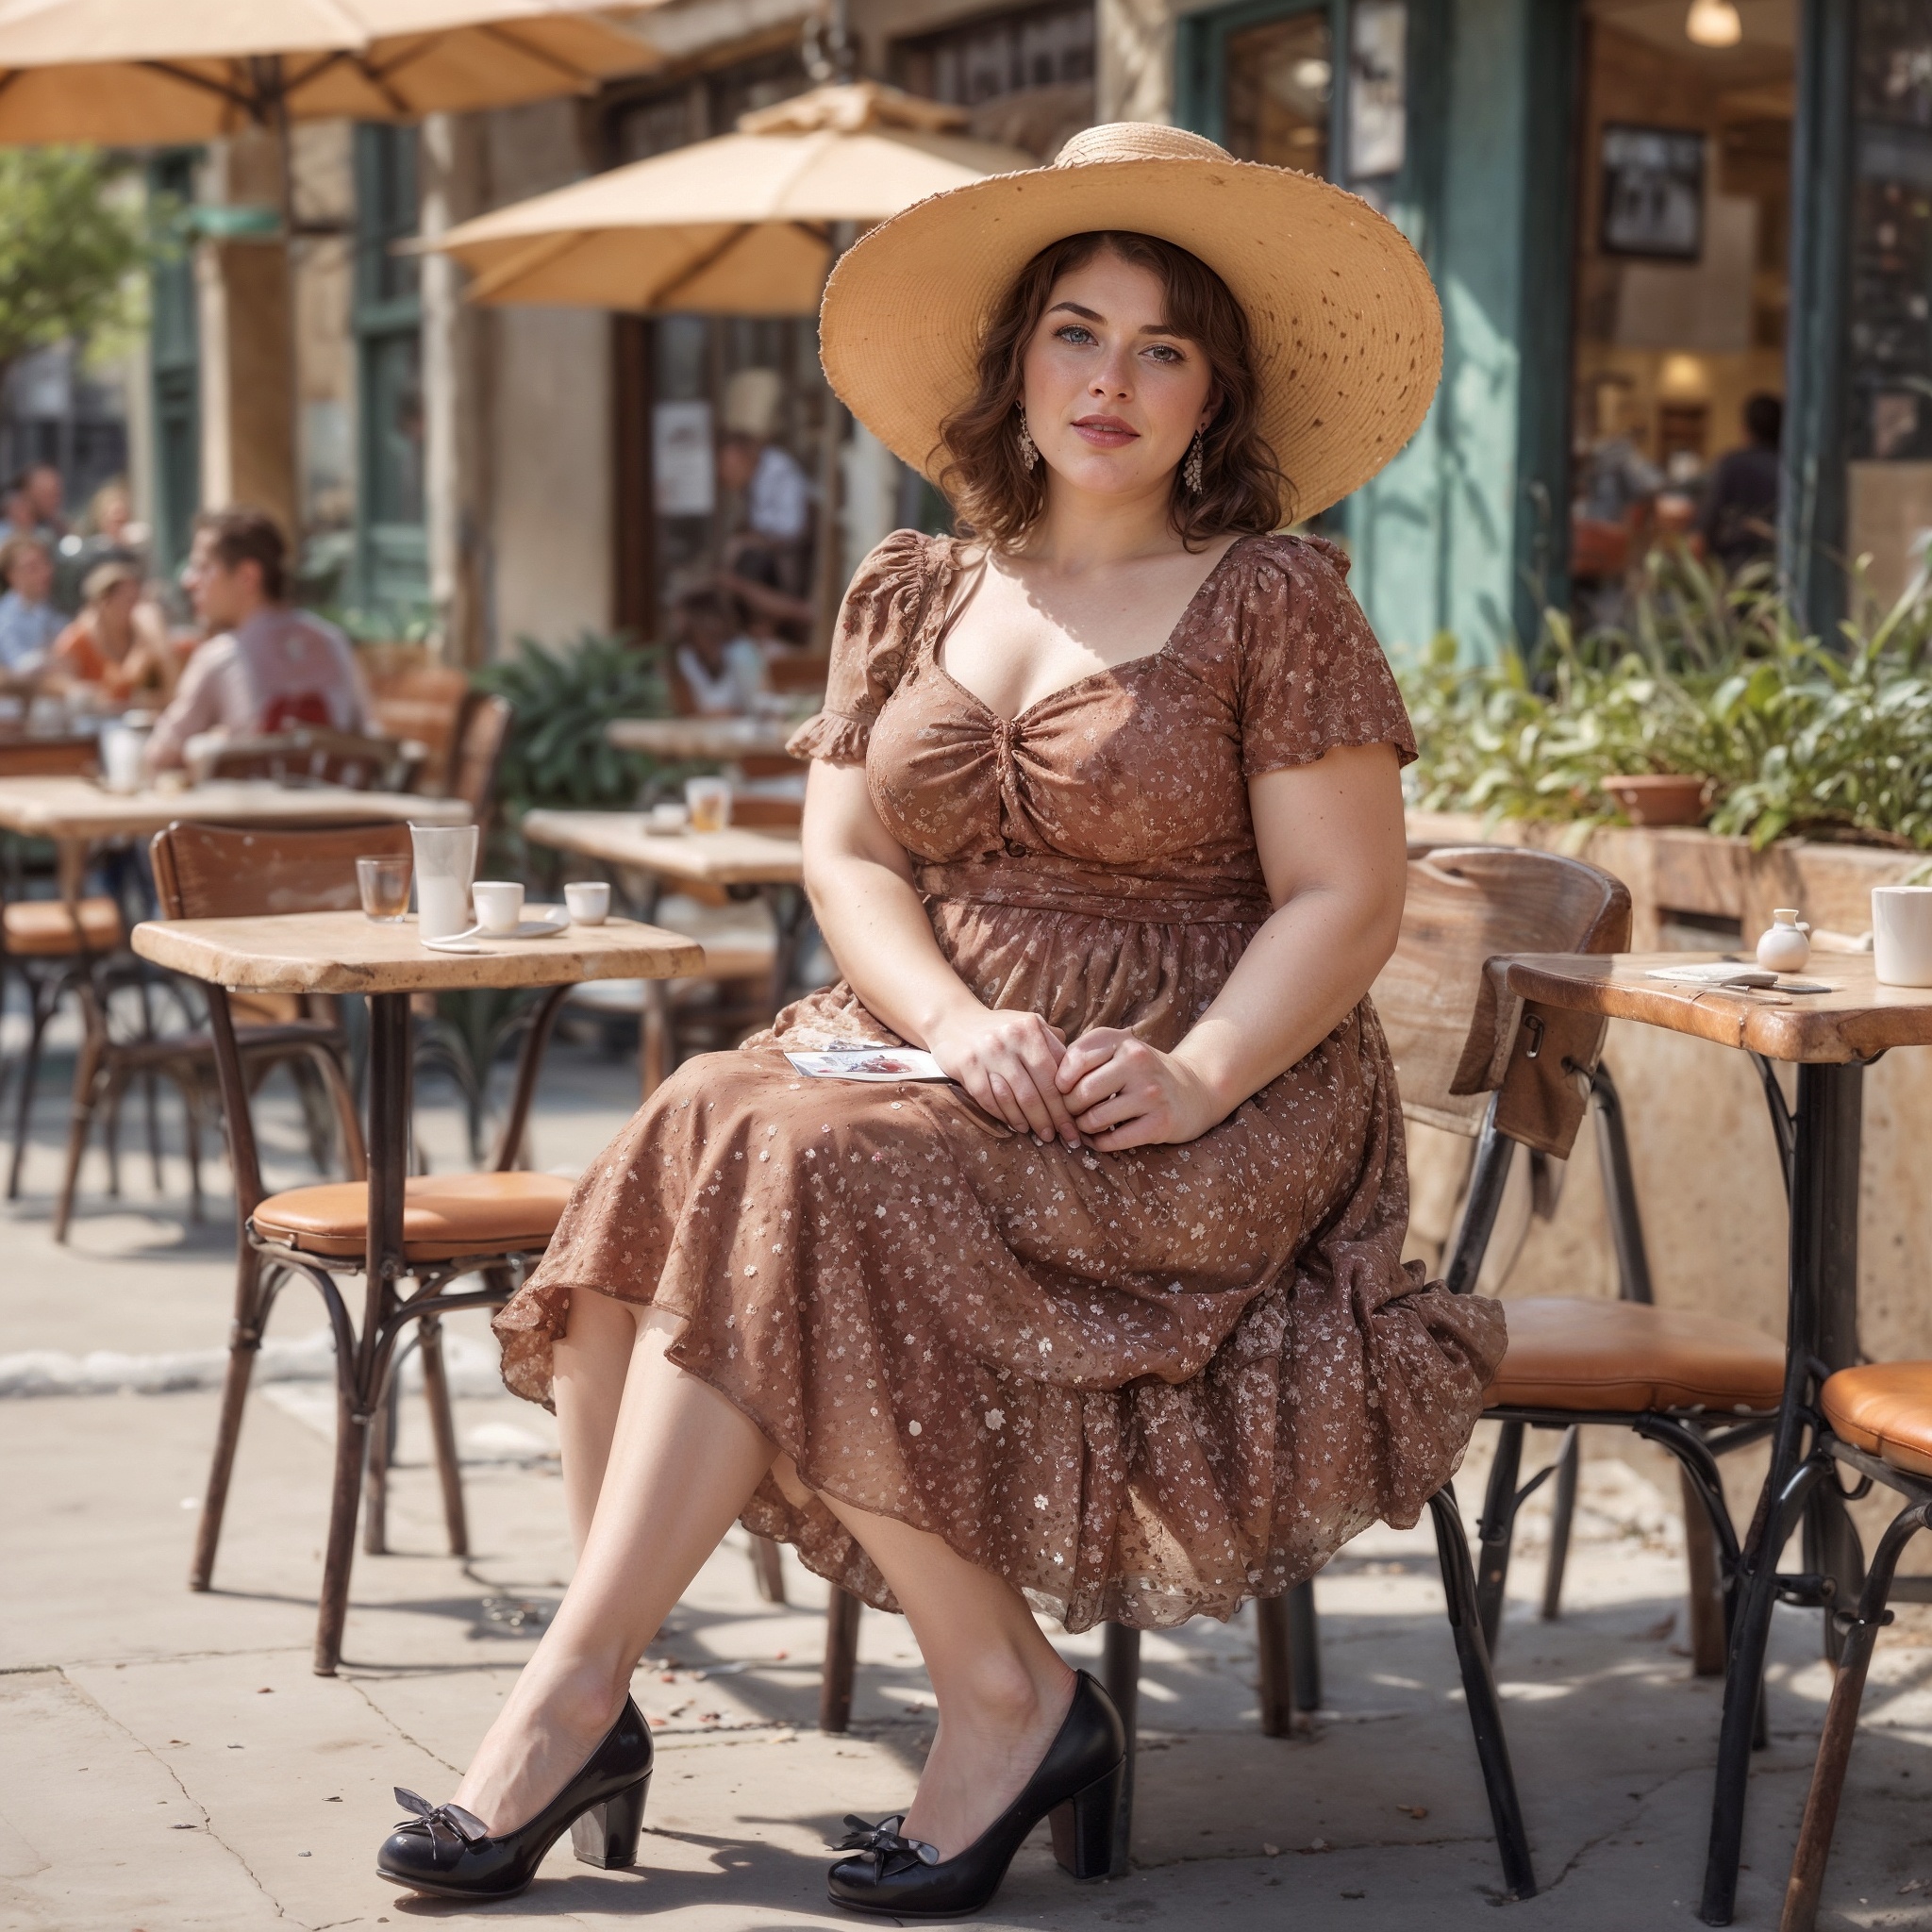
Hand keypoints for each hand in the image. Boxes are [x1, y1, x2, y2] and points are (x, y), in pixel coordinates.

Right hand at [927, 1005, 1082, 1145]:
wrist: (954, 1020)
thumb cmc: (1000, 1028)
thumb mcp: (1029, 1025)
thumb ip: (1053, 1044)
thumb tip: (1081, 1070)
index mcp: (1030, 1029)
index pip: (1054, 1075)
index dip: (1066, 1105)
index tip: (1075, 1125)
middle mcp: (1010, 1039)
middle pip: (1036, 1091)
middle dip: (1052, 1119)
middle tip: (1062, 1138)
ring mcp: (987, 1053)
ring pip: (1014, 1098)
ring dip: (1030, 1121)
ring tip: (1041, 1134)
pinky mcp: (967, 1066)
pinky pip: (989, 1099)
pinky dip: (1005, 1116)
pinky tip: (1016, 1126)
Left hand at [1055, 1029, 1223, 1150]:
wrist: (1193, 1091)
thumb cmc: (1140, 1072)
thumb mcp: (1116, 1050)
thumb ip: (1082, 1055)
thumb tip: (1043, 1080)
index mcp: (1121, 1041)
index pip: (1074, 1059)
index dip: (1059, 1080)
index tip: (1062, 1090)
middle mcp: (1137, 1062)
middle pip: (1081, 1092)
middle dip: (1068, 1108)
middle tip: (1071, 1114)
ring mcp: (1151, 1093)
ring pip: (1094, 1118)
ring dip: (1083, 1128)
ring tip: (1085, 1125)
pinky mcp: (1160, 1122)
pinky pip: (1113, 1140)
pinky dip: (1098, 1143)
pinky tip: (1100, 1138)